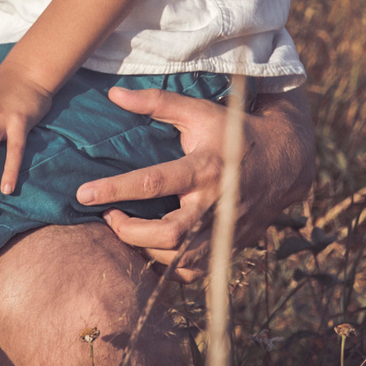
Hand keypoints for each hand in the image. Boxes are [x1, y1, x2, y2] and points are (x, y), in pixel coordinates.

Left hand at [75, 86, 313, 275]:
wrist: (283, 163)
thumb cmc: (233, 132)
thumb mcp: (198, 111)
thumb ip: (156, 102)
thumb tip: (113, 93)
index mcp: (205, 168)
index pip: (154, 182)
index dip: (116, 189)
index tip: (83, 193)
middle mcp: (214, 204)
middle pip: (168, 234)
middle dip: (130, 232)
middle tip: (108, 217)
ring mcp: (222, 230)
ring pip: (179, 258)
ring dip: (145, 249)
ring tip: (126, 229)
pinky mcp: (227, 247)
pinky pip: (193, 272)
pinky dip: (168, 266)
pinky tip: (151, 248)